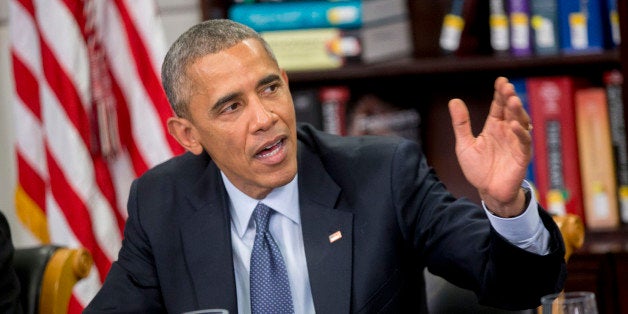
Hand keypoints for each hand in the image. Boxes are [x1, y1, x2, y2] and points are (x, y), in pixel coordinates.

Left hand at [448, 77, 531, 216]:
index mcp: (494, 127)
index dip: (500, 93)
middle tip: (507, 87)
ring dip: (517, 112)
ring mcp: (515, 143)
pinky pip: (523, 142)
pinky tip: (514, 125)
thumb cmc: (477, 168)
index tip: (500, 81)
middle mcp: (507, 132)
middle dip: (509, 98)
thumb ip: (460, 124)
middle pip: (510, 111)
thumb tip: (453, 100)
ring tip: (513, 100)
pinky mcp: (522, 157)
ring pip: (521, 123)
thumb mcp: (464, 144)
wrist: (487, 191)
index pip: (498, 106)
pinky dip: (520, 133)